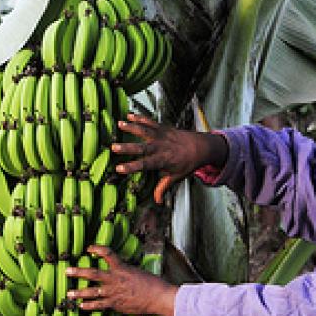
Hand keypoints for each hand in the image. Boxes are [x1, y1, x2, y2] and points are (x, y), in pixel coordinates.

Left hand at [66, 245, 177, 315]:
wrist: (159, 298)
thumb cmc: (153, 285)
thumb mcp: (139, 273)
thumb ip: (127, 273)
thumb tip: (123, 273)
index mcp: (122, 268)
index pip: (107, 253)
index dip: (97, 249)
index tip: (89, 248)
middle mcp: (115, 279)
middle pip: (92, 274)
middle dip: (78, 272)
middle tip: (67, 271)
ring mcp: (114, 293)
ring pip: (92, 292)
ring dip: (79, 293)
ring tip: (69, 293)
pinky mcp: (115, 305)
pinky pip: (99, 305)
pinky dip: (89, 306)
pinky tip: (81, 306)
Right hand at [112, 113, 227, 203]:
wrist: (201, 147)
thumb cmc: (188, 163)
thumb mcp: (177, 176)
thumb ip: (164, 187)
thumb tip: (157, 201)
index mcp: (163, 161)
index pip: (145, 165)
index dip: (131, 167)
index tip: (119, 168)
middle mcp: (161, 147)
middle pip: (142, 148)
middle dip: (127, 148)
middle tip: (114, 147)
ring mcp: (162, 136)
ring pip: (145, 130)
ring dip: (132, 127)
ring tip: (119, 124)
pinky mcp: (163, 128)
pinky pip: (150, 122)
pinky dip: (140, 117)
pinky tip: (128, 115)